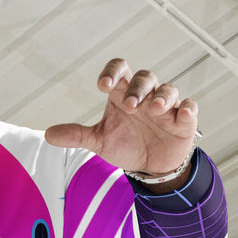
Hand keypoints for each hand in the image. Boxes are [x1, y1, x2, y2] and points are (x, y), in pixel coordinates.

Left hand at [44, 58, 197, 179]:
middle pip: (144, 78)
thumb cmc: (125, 145)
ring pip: (167, 89)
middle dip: (137, 89)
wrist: (149, 166)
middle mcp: (145, 96)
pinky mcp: (183, 120)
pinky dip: (187, 109)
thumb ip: (76, 135)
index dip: (112, 71)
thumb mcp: (99, 141)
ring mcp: (166, 106)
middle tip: (130, 106)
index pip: (119, 71)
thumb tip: (48, 135)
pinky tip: (181, 114)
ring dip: (161, 96)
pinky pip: (189, 108)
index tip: (103, 84)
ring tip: (154, 108)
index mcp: (123, 95)